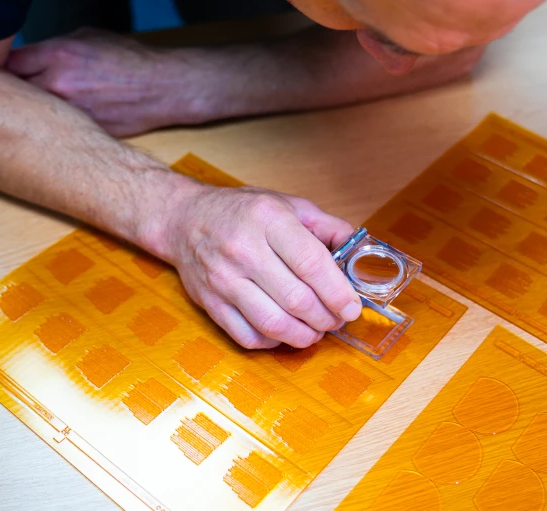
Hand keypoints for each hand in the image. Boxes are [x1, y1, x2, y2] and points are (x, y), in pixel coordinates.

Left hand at [6, 28, 189, 136]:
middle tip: (23, 92)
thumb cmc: (130, 59)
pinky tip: (65, 122)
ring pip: (34, 116)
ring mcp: (70, 111)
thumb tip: (32, 57)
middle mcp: (58, 84)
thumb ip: (55, 47)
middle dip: (17, 91)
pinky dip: (58, 127)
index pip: (9, 63)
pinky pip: (57, 130)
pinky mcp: (82, 131)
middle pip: (15, 92)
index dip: (7, 68)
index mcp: (57, 54)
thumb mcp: (89, 37)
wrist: (163, 87)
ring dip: (35, 113)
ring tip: (44, 109)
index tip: (12, 72)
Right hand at [151, 182, 361, 348]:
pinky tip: (285, 331)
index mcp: (269, 219)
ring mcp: (223, 279)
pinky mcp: (211, 303)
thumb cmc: (243, 211)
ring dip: (304, 335)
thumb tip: (361, 253)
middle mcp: (243, 249)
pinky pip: (249, 337)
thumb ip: (328, 227)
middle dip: (327, 318)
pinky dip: (274, 342)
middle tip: (337, 319)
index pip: (311, 263)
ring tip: (316, 329)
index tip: (352, 307)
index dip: (338, 292)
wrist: (185, 220)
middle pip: (296, 299)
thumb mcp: (288, 204)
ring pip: (273, 324)